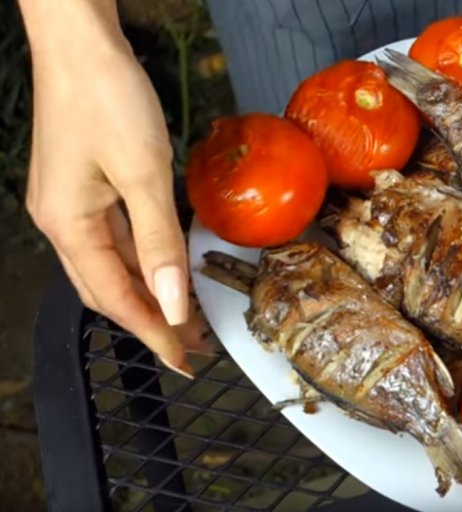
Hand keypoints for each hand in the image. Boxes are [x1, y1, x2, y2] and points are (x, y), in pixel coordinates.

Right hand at [21, 0, 209, 375]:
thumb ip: (160, 243)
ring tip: (186, 316)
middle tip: (193, 345)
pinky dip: (142, 261)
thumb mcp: (143, 174)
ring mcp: (72, 204)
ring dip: (148, 293)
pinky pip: (115, 238)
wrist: (81, 43)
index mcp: (68, 226)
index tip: (185, 360)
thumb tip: (174, 304)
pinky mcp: (85, 186)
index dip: (153, 332)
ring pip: (112, 266)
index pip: (115, 299)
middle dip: (150, 320)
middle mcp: (62, 222)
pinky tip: (164, 268)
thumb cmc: (108, 99)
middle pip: (108, 289)